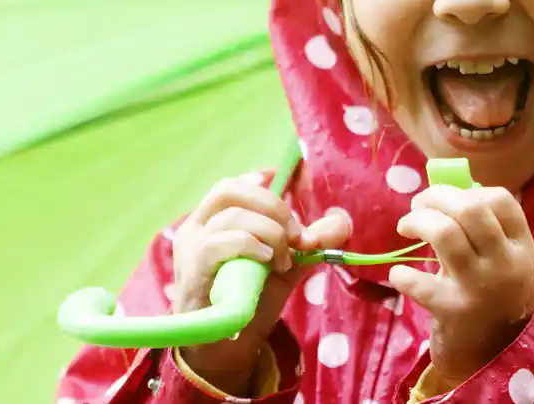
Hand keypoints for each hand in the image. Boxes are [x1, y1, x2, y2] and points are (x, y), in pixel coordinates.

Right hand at [171, 171, 350, 394]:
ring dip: (269, 233)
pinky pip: (219, 243)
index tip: (291, 205)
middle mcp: (197, 229)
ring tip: (283, 261)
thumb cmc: (249, 302)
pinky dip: (250, 245)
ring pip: (232, 216)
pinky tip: (267, 262)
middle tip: (295, 235)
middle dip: (272, 206)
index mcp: (213, 221)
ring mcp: (191, 248)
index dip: (263, 186)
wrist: (225, 347)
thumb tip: (342, 220)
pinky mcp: (193, 270)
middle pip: (230, 190)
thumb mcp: (284, 267)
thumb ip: (309, 244)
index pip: (233, 186)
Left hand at [388, 185, 533, 386]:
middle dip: (436, 197)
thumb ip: (486, 229)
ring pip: (445, 233)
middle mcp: (506, 264)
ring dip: (417, 221)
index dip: (467, 191)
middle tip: (418, 205)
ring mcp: (480, 287)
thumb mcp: (505, 262)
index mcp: (522, 248)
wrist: (492, 357)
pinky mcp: (453, 310)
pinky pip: (418, 282)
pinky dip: (400, 274)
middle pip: (470, 209)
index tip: (445, 198)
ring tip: (406, 227)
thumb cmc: (493, 298)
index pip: (500, 199)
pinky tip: (397, 275)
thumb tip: (452, 187)